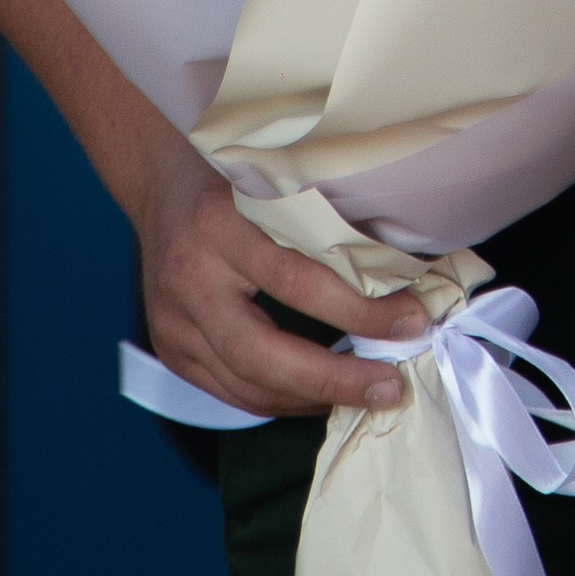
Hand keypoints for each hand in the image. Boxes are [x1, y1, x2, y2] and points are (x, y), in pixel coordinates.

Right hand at [134, 130, 424, 420]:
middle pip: (262, 352)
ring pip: (246, 384)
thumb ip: (322, 221)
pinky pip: (232, 393)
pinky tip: (322, 393)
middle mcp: (189, 278)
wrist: (162, 186)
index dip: (358, 311)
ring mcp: (172, 321)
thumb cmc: (236, 175)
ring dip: (314, 397)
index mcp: (219, 224)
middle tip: (391, 387)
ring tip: (367, 394)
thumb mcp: (277, 177)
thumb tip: (406, 268)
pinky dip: (283, 399)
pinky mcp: (171, 350)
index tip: (412, 320)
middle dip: (334, 379)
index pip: (295, 281)